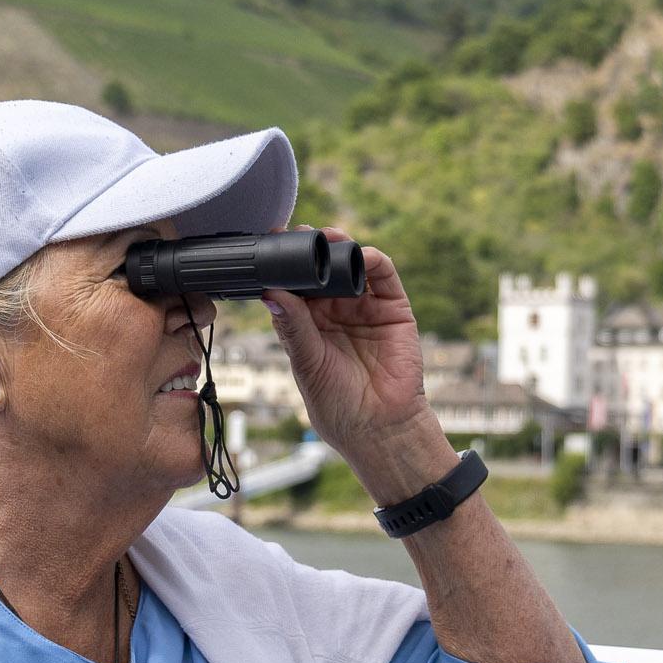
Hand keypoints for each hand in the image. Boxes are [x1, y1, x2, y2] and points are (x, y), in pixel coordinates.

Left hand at [260, 226, 435, 461]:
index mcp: (308, 324)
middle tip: (296, 233)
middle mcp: (335, 312)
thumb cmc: (338, 405)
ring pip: (350, 266)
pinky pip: (383, 276)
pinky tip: (359, 256)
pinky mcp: (393, 308)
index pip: (293, 286)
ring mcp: (364, 308)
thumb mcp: (307, 364)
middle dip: (310, 249)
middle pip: (320, 270)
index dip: (282, 266)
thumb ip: (294, 327)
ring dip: (339, 247)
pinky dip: (372, 259)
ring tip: (327, 237)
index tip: (269, 246)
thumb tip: (271, 292)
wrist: (379, 428)